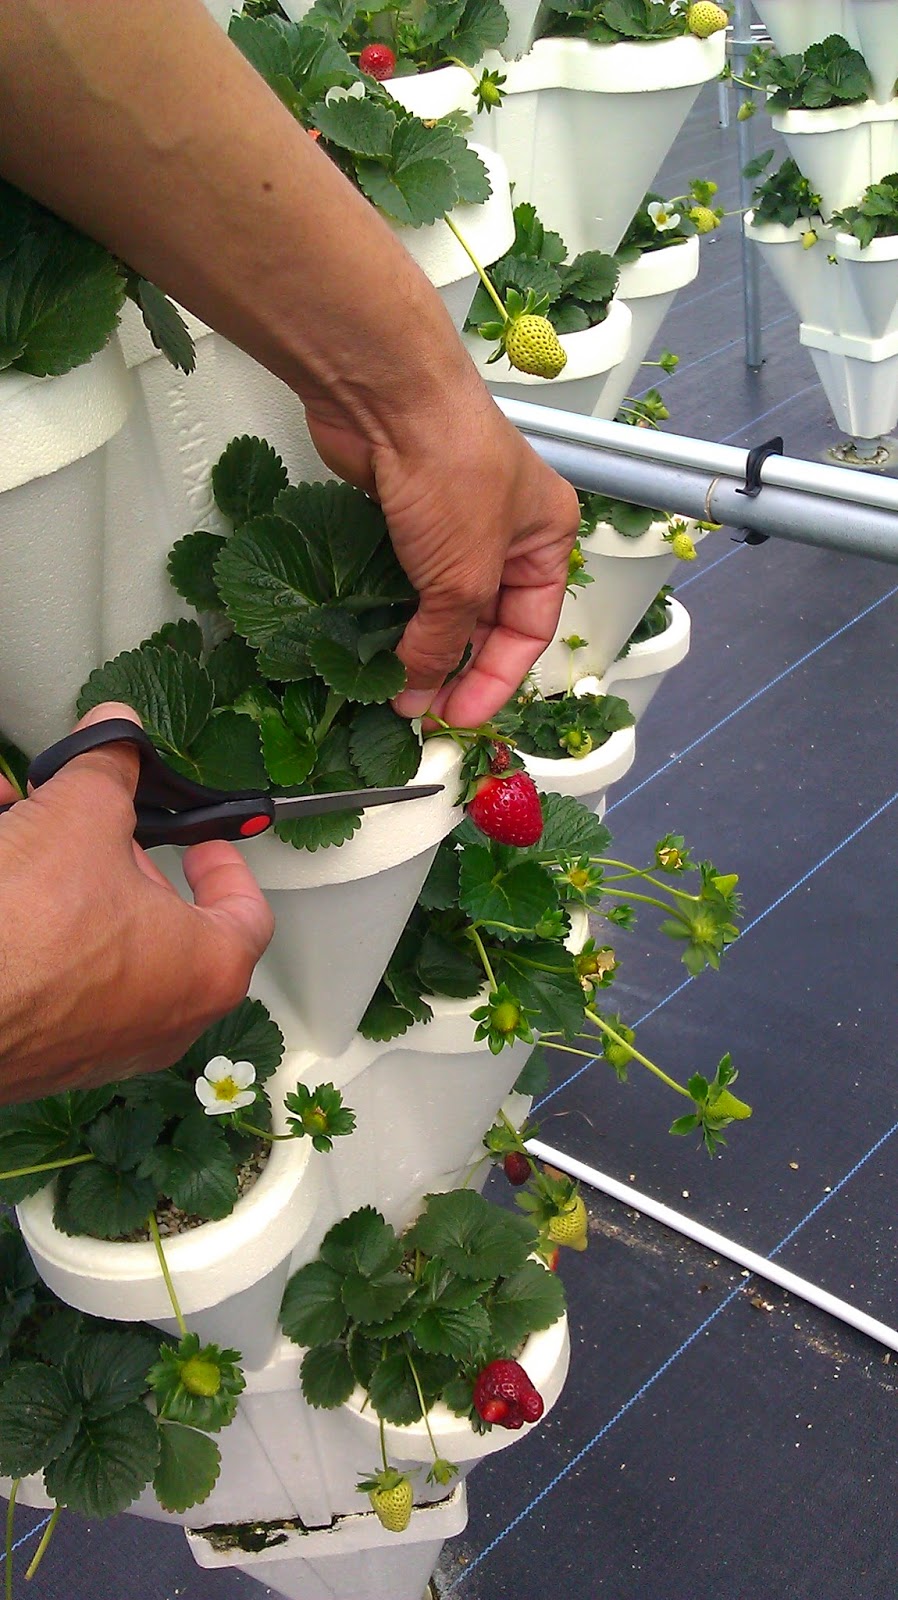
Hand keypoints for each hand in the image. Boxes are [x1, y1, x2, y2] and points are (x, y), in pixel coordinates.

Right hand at [0, 703, 272, 1105]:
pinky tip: (8, 871)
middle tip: (109, 833)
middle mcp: (167, 1022)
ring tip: (40, 841)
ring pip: (107, 950)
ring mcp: (108, 1047)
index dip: (226, 867)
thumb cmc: (27, 937)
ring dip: (76, 890)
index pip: (247, 914)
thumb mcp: (78, 818)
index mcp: (206, 970)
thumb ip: (108, 767)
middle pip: (169, 929)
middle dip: (131, 867)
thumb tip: (115, 734)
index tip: (202, 844)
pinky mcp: (51, 1053)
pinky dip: (42, 926)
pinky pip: (61, 978)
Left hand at [306, 373, 579, 728]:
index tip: (457, 716)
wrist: (388, 397)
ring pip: (438, 600)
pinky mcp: (402, 512)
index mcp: (546, 537)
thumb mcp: (463, 577)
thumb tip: (418, 689)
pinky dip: (388, 612)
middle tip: (416, 708)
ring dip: (417, 644)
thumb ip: (444, 641)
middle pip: (484, 619)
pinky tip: (370, 642)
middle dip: (453, 666)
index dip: (495, 679)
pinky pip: (400, 578)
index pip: (530, 629)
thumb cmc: (453, 471)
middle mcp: (505, 529)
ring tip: (390, 685)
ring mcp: (451, 520)